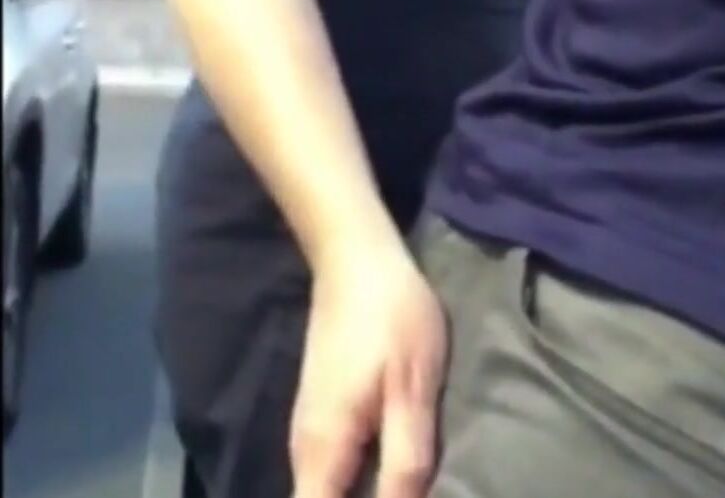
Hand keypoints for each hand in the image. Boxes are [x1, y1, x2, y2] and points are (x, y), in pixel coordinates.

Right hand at [291, 244, 446, 497]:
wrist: (355, 258)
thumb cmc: (392, 319)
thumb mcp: (412, 389)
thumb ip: (406, 461)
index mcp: (324, 450)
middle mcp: (304, 448)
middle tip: (412, 495)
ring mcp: (309, 428)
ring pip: (325, 492)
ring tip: (407, 489)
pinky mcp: (322, 411)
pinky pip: (331, 471)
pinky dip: (356, 483)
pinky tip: (392, 474)